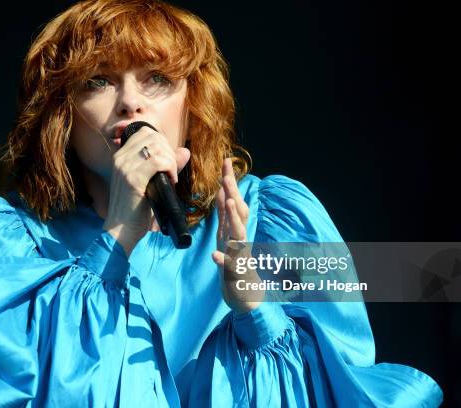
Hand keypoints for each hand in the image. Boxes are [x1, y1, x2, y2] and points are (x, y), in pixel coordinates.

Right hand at [103, 126, 190, 255]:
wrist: (120, 231)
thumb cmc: (135, 210)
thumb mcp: (151, 183)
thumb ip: (166, 165)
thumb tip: (185, 151)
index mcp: (121, 156)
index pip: (145, 133)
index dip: (162, 143)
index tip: (168, 162)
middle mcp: (120, 158)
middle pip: (153, 137)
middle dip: (169, 152)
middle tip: (171, 172)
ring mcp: (125, 167)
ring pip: (157, 147)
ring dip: (171, 161)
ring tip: (171, 178)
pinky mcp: (132, 179)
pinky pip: (158, 161)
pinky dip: (170, 169)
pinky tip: (170, 182)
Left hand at [211, 158, 261, 314]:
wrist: (246, 298)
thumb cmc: (235, 266)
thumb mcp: (228, 238)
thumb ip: (226, 218)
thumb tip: (223, 194)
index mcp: (234, 230)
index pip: (233, 201)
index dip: (230, 181)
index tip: (226, 161)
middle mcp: (239, 239)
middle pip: (238, 212)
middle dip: (233, 194)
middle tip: (226, 176)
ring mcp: (240, 255)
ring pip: (238, 234)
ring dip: (234, 218)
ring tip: (228, 203)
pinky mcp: (236, 273)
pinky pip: (229, 266)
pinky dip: (222, 260)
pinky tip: (214, 255)